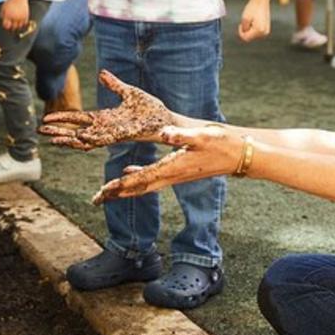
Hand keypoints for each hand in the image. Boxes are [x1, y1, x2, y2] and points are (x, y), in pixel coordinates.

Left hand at [1, 0, 28, 30]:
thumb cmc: (10, 1)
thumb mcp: (3, 7)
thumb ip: (2, 14)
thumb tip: (3, 21)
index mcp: (8, 15)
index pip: (6, 26)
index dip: (6, 26)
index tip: (7, 25)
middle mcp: (14, 17)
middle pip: (13, 27)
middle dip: (12, 28)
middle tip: (12, 27)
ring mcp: (21, 17)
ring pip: (20, 26)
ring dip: (18, 26)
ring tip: (16, 24)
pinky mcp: (26, 15)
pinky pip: (25, 23)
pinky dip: (23, 23)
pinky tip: (21, 21)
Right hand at [40, 70, 175, 149]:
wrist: (168, 120)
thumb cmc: (151, 110)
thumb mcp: (129, 93)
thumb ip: (114, 84)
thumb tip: (101, 73)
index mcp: (105, 118)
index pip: (79, 118)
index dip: (63, 118)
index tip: (46, 117)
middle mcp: (106, 128)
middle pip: (76, 131)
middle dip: (59, 131)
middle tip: (41, 131)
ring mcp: (113, 134)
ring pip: (86, 140)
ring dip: (70, 139)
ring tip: (53, 140)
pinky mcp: (123, 136)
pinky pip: (103, 140)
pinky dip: (91, 139)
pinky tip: (79, 137)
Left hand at [92, 126, 240, 204]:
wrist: (238, 155)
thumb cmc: (221, 144)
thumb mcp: (202, 136)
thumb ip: (182, 136)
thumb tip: (163, 134)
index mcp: (173, 167)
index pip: (141, 179)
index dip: (121, 186)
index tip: (103, 191)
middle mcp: (171, 175)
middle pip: (138, 188)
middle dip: (116, 193)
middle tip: (96, 200)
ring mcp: (174, 175)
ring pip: (144, 185)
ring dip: (124, 188)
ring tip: (106, 192)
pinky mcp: (178, 170)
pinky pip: (152, 177)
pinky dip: (137, 177)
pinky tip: (128, 172)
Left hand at [239, 0, 270, 41]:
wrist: (261, 0)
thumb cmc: (252, 8)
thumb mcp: (244, 18)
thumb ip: (244, 29)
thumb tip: (245, 34)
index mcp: (259, 30)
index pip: (246, 38)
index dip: (240, 32)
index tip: (240, 24)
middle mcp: (264, 32)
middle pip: (250, 37)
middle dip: (246, 30)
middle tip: (246, 20)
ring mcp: (266, 31)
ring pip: (253, 35)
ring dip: (250, 29)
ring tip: (251, 19)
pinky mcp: (267, 29)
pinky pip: (257, 32)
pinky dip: (253, 28)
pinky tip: (255, 20)